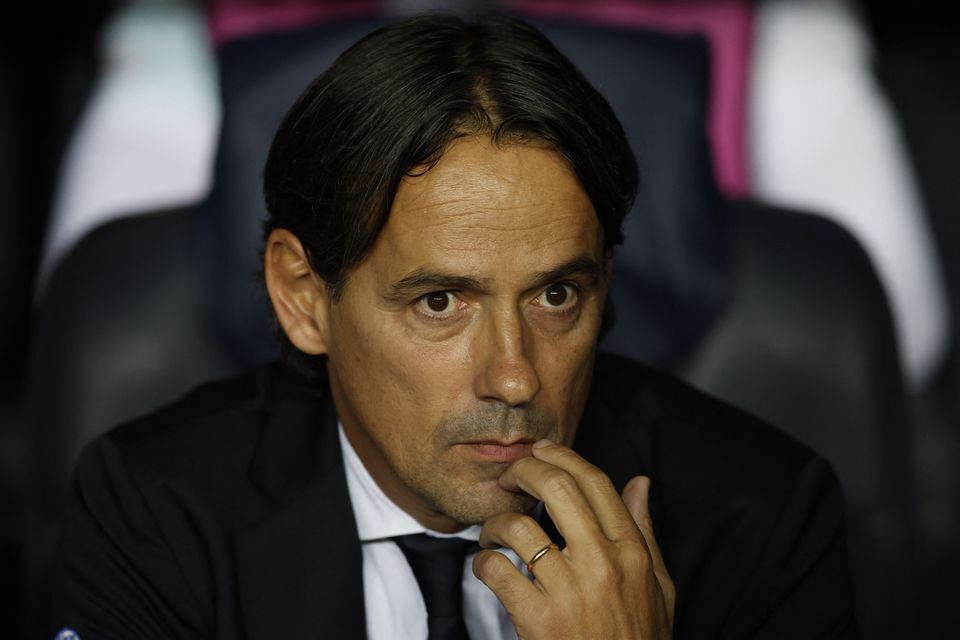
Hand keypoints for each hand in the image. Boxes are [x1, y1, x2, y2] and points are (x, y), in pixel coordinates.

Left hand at [473, 440, 674, 638]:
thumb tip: (640, 482)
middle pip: (556, 488)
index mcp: (632, 552)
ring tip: (493, 533)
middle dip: (524, 471)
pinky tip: (488, 568)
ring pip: (519, 527)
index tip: (539, 451)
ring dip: (496, 523)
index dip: (561, 456)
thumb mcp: (657, 586)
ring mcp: (570, 591)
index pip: (595, 482)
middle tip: (509, 477)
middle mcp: (603, 564)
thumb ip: (645, 532)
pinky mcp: (539, 620)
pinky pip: (498, 570)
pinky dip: (484, 563)